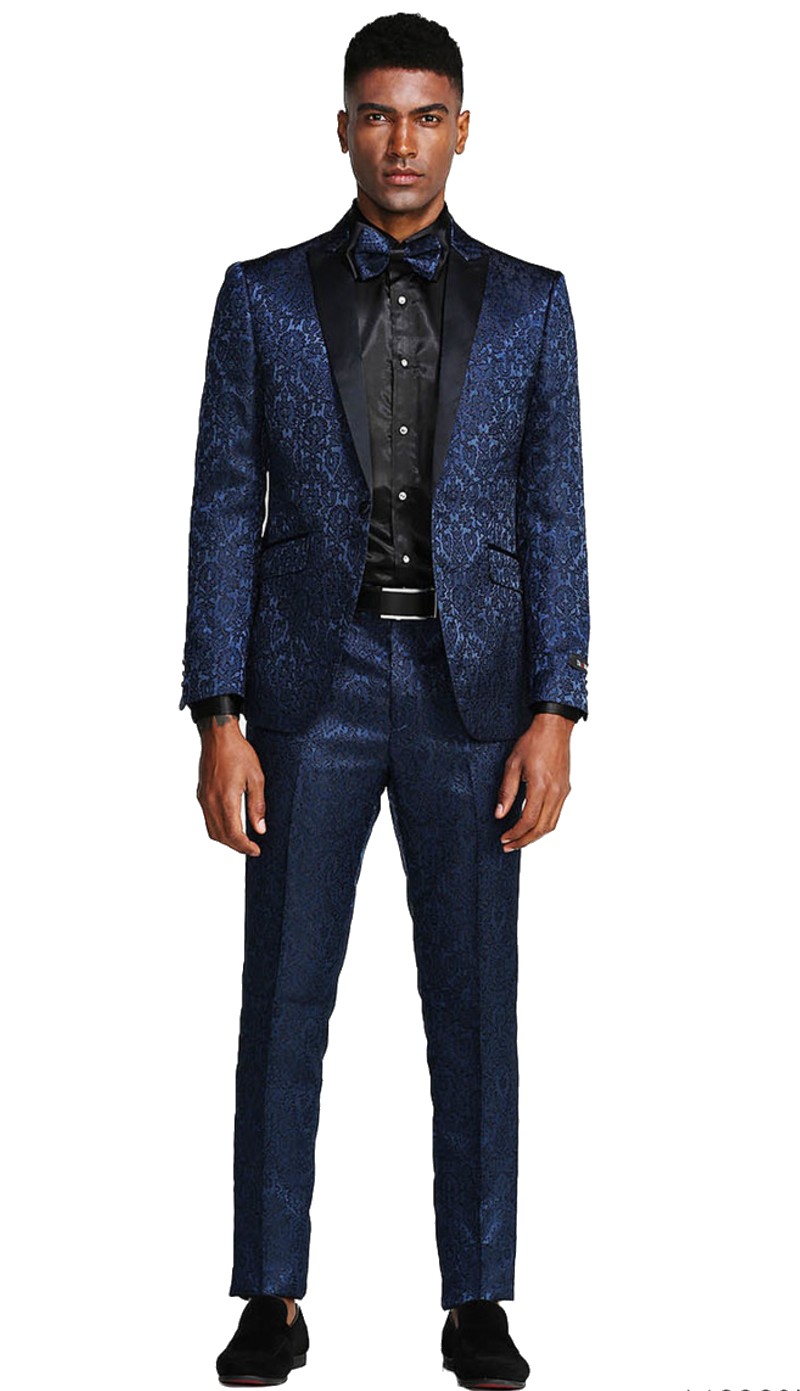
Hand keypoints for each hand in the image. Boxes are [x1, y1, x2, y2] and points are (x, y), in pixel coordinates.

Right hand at [196, 715, 265, 855]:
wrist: (218, 736)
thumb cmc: (239, 752)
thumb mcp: (256, 777)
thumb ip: (257, 805)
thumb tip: (259, 829)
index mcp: (226, 799)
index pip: (233, 834)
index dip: (245, 847)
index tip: (256, 850)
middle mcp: (211, 802)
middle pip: (221, 836)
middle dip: (236, 846)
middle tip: (252, 848)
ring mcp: (204, 798)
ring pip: (212, 830)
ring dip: (226, 839)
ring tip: (242, 840)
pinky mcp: (201, 794)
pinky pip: (207, 819)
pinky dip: (218, 828)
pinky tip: (231, 824)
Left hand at [494, 712, 572, 850]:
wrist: (554, 728)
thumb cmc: (532, 742)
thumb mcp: (512, 764)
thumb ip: (507, 792)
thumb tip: (500, 814)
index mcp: (540, 786)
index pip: (528, 820)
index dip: (515, 833)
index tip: (503, 838)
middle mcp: (555, 792)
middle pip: (541, 828)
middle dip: (524, 840)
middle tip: (509, 845)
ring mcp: (563, 792)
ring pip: (551, 824)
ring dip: (535, 836)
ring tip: (519, 839)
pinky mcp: (565, 789)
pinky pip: (556, 814)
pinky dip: (544, 825)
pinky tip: (532, 825)